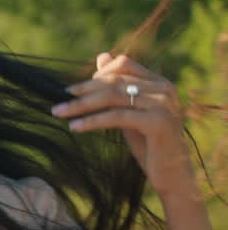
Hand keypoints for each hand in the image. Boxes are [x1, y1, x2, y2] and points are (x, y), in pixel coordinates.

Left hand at [53, 53, 191, 198]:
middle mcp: (164, 88)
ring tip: (59, 113)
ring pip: (112, 97)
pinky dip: (92, 121)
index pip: (124, 64)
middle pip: (114, 80)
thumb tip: (103, 56)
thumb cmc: (149, 143)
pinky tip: (74, 127)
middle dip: (82, 91)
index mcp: (159, 82)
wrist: (172, 173)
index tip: (73, 90)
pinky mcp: (158, 122)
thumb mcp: (130, 110)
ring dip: (81, 105)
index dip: (97, 75)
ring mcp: (163, 104)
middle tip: (57, 102)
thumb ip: (118, 87)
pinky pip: (117, 116)